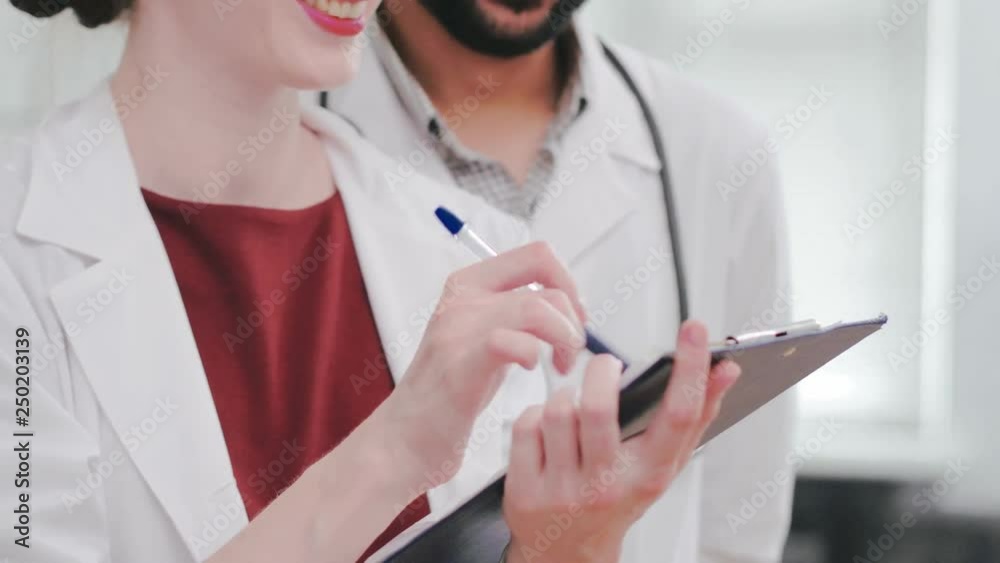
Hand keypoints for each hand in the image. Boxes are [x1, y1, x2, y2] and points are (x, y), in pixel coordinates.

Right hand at [382, 242, 587, 486]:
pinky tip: (530, 370)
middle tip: (570, 351)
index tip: (573, 319)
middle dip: (572, 316)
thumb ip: (515, 315)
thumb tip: (565, 304)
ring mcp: (457, 329)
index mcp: (468, 284)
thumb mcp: (484, 338)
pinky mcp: (459, 365)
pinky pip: (510, 341)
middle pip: (545, 281)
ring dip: (564, 337)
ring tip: (559, 367)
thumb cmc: (450, 394)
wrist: (405, 438)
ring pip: (536, 307)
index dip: (568, 283)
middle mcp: (462, 298)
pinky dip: (533, 354)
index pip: (538, 255)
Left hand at [502, 321, 740, 562]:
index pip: (678, 416)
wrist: (568, 551)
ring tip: (573, 407)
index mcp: (650, 475)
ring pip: (557, 410)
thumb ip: (695, 416)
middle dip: (600, 371)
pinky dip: (535, 417)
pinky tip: (546, 431)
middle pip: (598, 408)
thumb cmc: (619, 495)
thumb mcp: (661, 464)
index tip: (695, 330)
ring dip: (564, 396)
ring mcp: (564, 491)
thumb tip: (727, 370)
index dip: (691, 369)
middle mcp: (608, 485)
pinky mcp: (526, 491)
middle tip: (605, 366)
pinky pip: (527, 425)